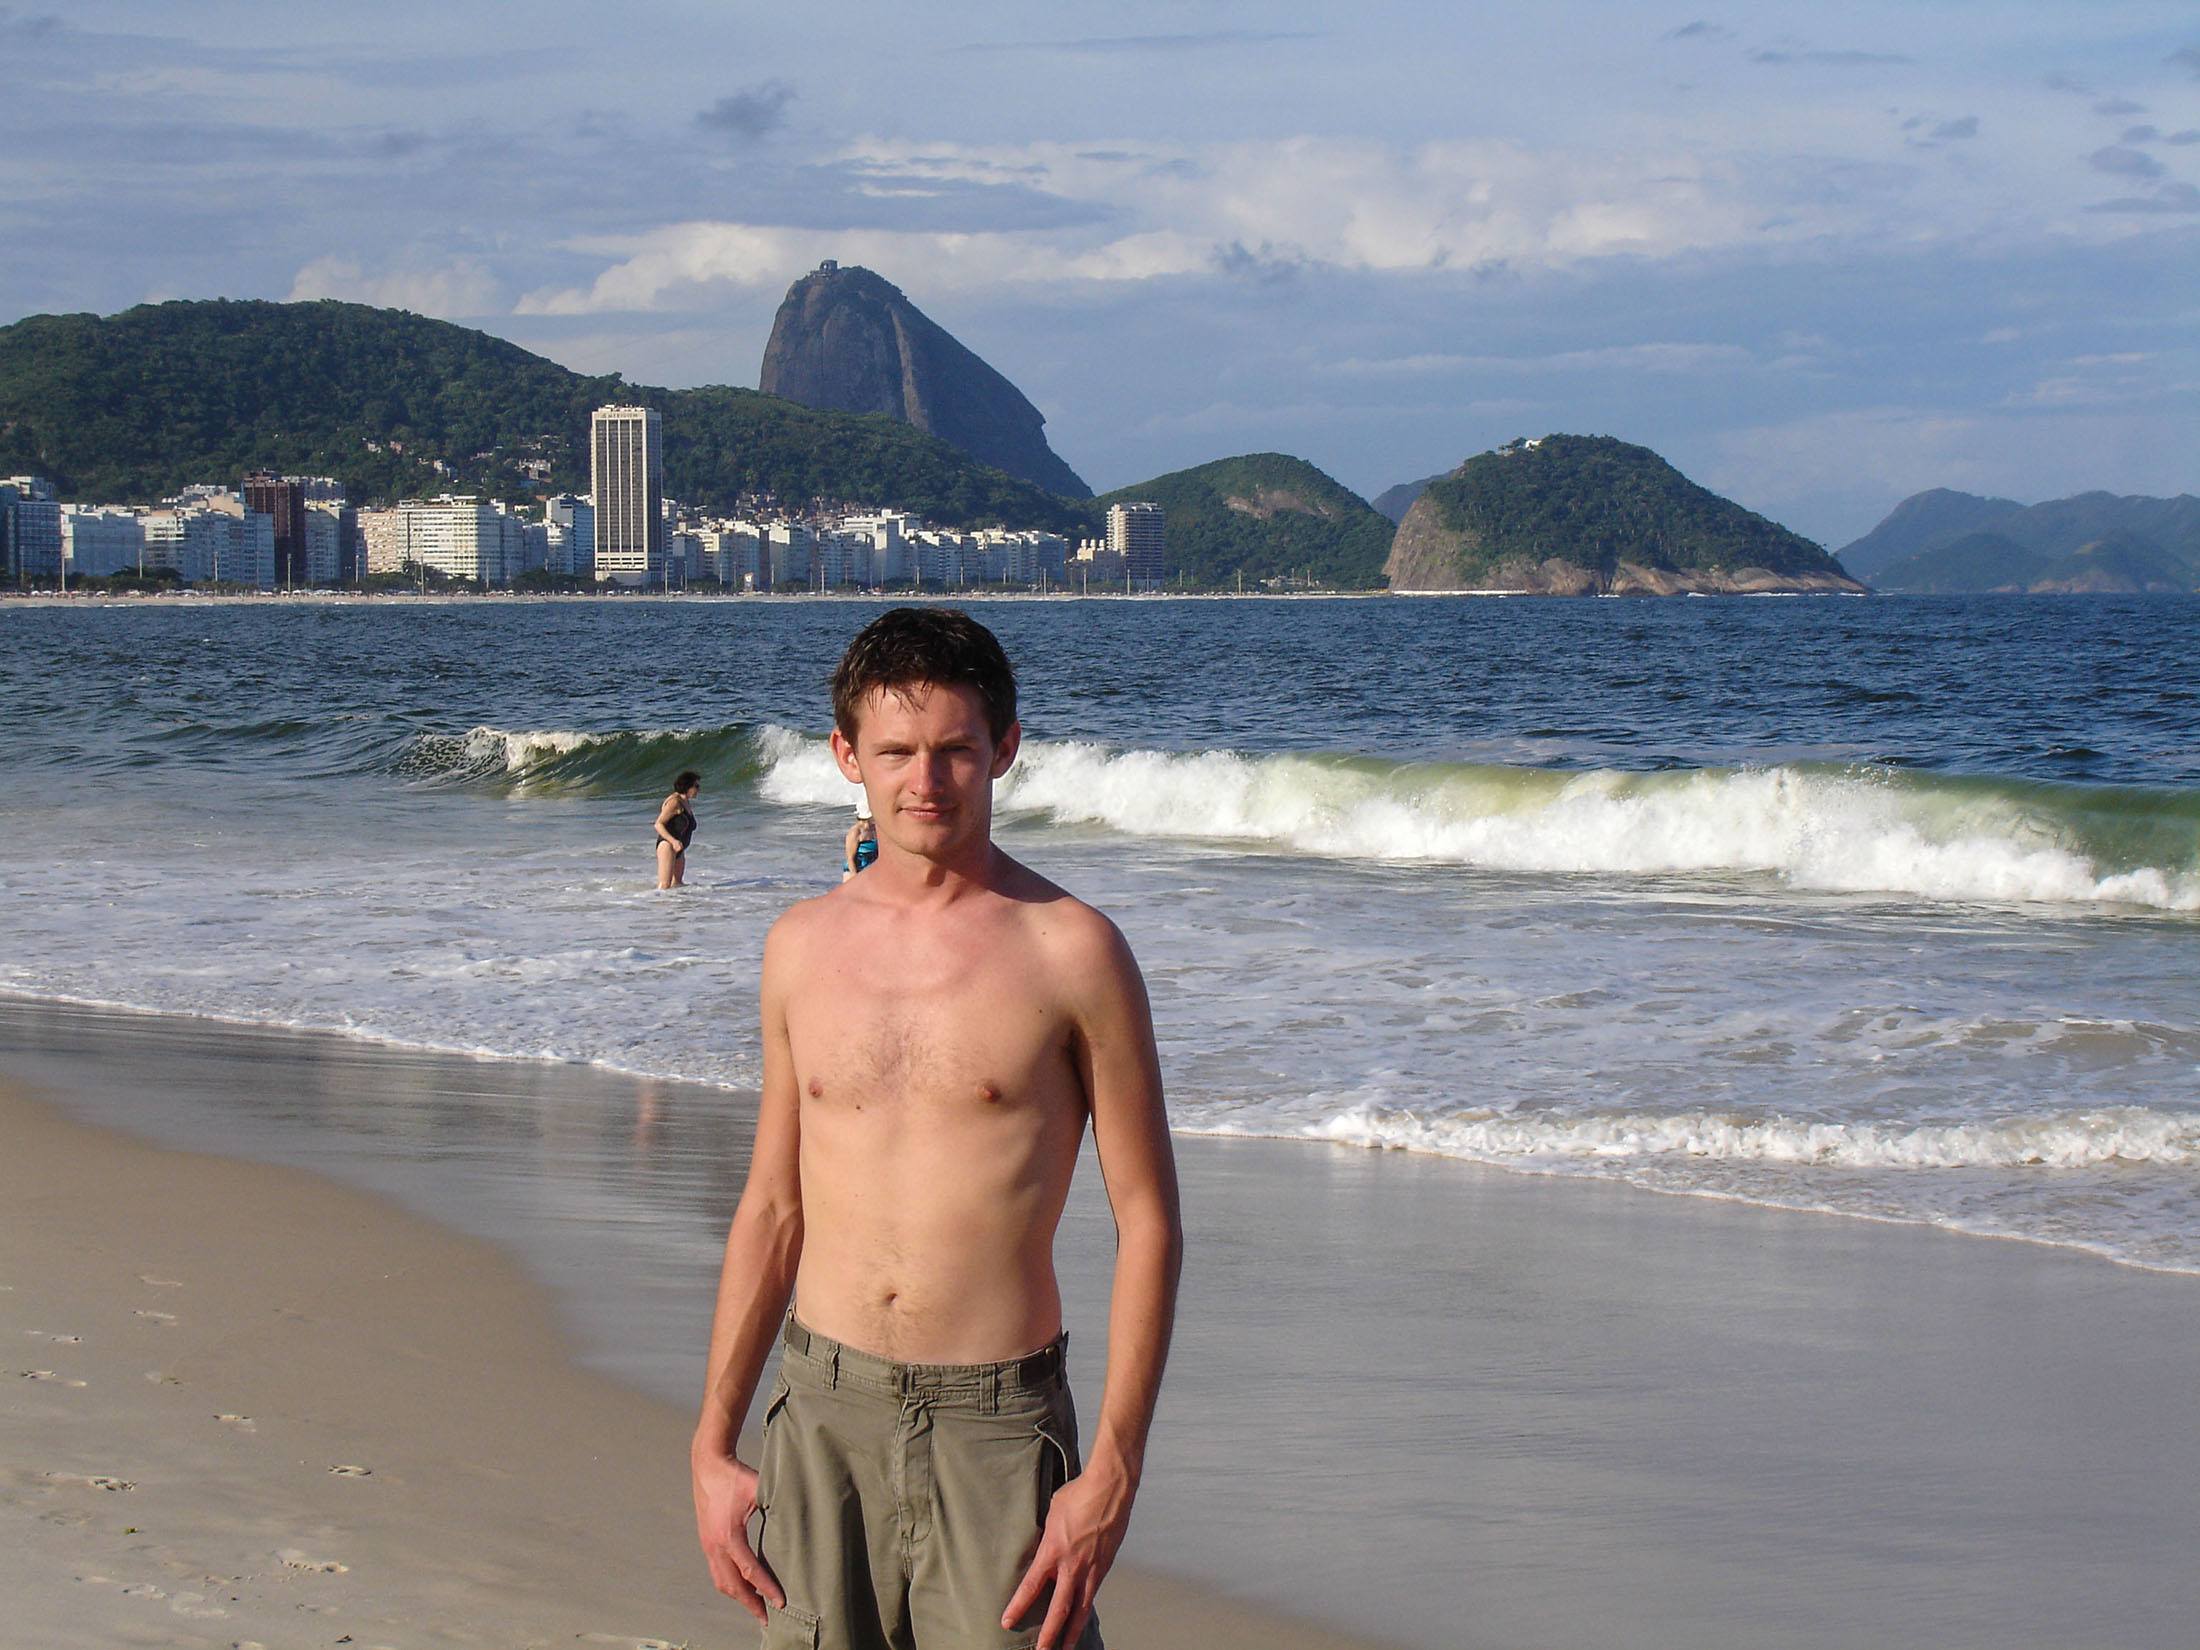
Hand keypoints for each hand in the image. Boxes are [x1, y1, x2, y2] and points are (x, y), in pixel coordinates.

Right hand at [691, 1446, 783, 1621]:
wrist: (707, 1464)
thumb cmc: (735, 1475)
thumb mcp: (759, 1488)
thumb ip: (776, 1504)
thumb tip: (799, 1518)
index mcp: (729, 1535)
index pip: (750, 1571)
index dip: (766, 1588)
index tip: (781, 1603)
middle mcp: (715, 1545)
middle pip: (733, 1585)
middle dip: (751, 1604)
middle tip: (768, 1619)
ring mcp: (708, 1545)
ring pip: (722, 1582)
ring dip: (738, 1597)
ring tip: (756, 1607)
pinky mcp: (706, 1541)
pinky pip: (716, 1571)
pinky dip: (729, 1584)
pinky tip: (742, 1587)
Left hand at [1002, 1467, 1128, 1649]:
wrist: (1110, 1488)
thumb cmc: (1078, 1494)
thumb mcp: (1051, 1514)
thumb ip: (1046, 1535)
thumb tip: (1042, 1546)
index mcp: (1053, 1550)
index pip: (1031, 1586)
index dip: (1018, 1606)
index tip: (1007, 1621)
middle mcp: (1072, 1564)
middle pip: (1059, 1608)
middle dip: (1049, 1634)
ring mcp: (1092, 1567)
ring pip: (1081, 1609)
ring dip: (1072, 1632)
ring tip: (1065, 1649)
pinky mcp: (1106, 1565)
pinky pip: (1093, 1593)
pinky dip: (1086, 1609)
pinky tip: (1081, 1618)